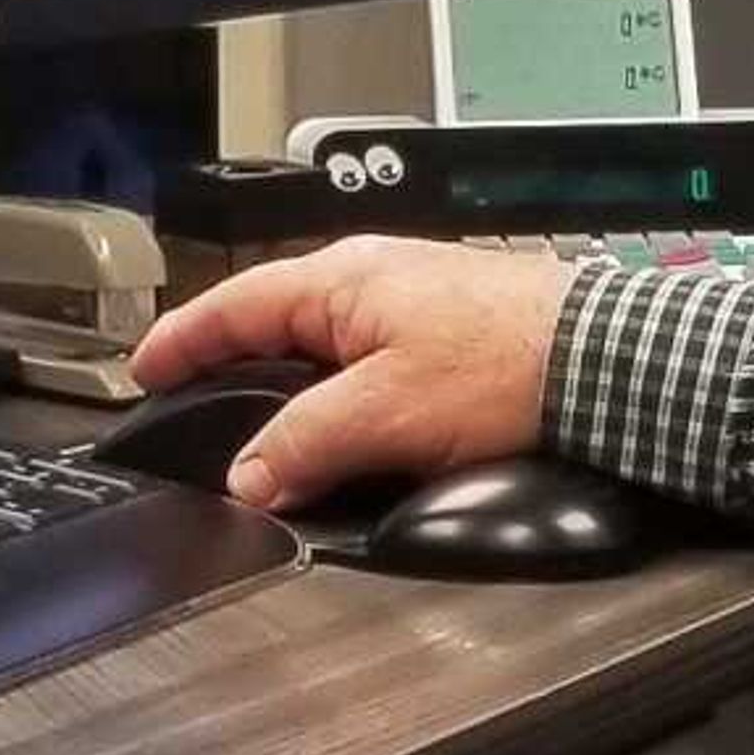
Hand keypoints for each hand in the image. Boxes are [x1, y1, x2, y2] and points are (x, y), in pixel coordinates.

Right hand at [130, 235, 569, 509]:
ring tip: (263, 426)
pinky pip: (370, 363)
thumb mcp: (385, 412)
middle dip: (232, 360)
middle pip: (277, 320)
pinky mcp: (453, 336)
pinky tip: (348, 429)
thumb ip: (306, 442)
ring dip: (291, 383)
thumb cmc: (511, 363)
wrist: (608, 361)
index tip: (145, 367)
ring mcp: (416, 304)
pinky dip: (342, 393)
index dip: (184, 339)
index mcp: (344, 279)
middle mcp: (375, 278)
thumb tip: (250, 475)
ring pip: (326, 345)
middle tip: (191, 398)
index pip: (235, 304)